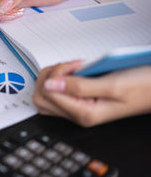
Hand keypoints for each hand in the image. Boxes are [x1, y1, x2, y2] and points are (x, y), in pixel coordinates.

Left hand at [33, 61, 150, 126]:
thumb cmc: (143, 87)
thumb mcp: (112, 85)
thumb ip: (79, 87)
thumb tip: (50, 85)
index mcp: (83, 113)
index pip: (47, 94)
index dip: (56, 75)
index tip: (74, 67)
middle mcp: (77, 113)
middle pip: (41, 97)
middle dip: (50, 76)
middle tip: (70, 67)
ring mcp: (78, 107)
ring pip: (47, 93)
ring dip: (55, 75)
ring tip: (74, 68)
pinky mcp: (80, 100)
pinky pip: (58, 90)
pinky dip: (62, 76)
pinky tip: (76, 70)